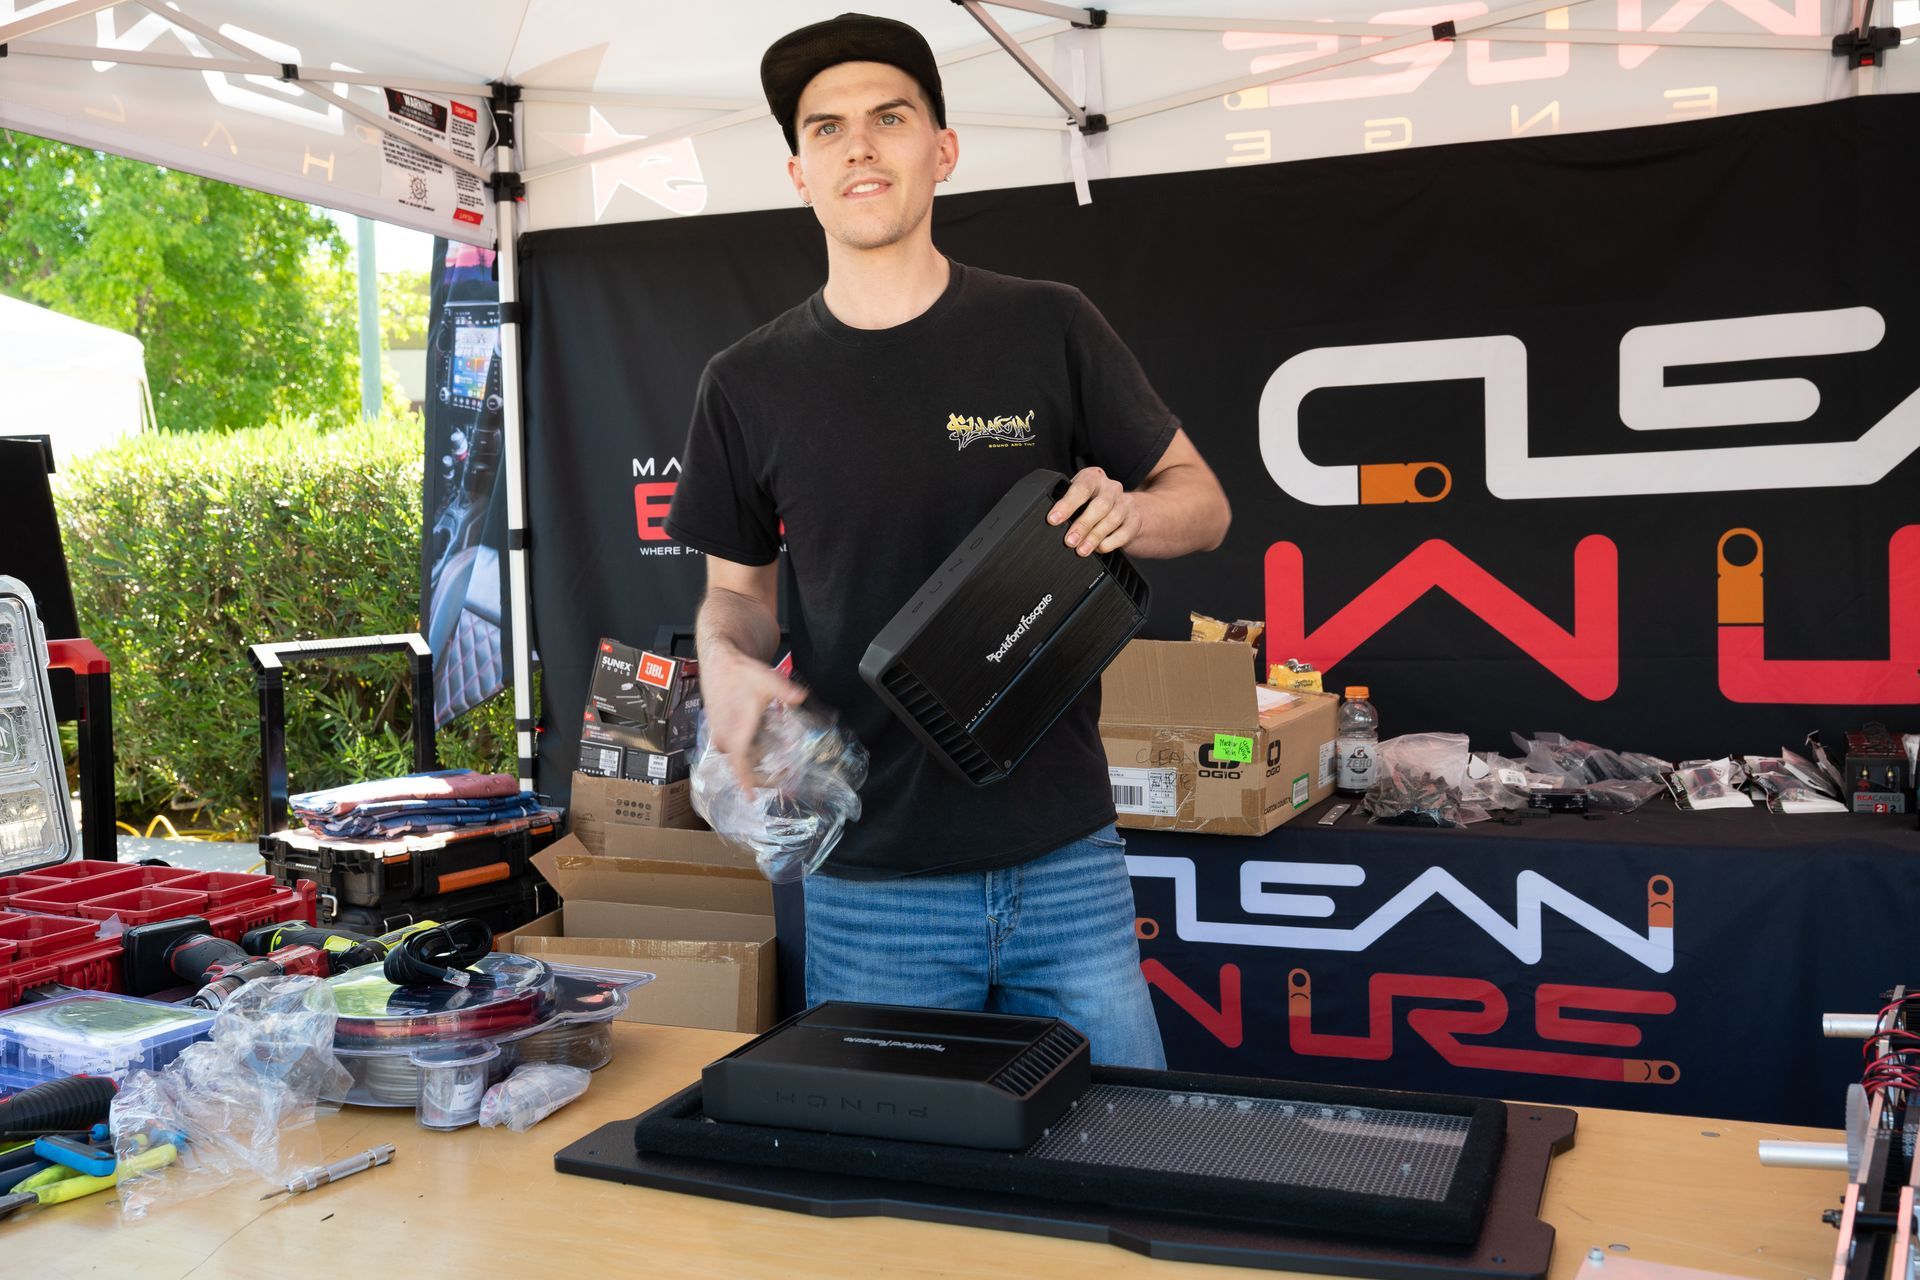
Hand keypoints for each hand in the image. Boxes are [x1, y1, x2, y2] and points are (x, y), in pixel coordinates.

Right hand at [700, 645, 806, 791]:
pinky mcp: (723, 729)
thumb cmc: (741, 672)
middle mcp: (726, 737)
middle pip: (745, 765)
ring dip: (760, 759)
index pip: (740, 764)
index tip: (751, 798)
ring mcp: (722, 734)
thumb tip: (801, 697)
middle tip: (786, 774)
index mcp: (735, 732)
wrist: (720, 660)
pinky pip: (740, 747)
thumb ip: (785, 690)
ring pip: (743, 756)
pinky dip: (754, 748)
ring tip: (780, 754)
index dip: (746, 782)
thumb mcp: (767, 680)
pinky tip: (767, 737)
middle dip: (764, 772)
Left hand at [1047, 466, 1140, 555]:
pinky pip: (1124, 532)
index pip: (1081, 488)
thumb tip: (1052, 522)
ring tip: (1082, 550)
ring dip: (1095, 537)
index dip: (1067, 504)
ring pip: (1112, 519)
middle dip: (1083, 525)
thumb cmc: (1091, 505)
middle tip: (1069, 541)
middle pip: (1100, 505)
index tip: (1053, 519)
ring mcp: (1126, 503)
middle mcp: (1111, 488)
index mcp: (1093, 478)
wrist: (1124, 511)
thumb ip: (1067, 508)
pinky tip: (1099, 549)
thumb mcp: (1078, 500)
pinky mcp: (1135, 520)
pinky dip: (1110, 543)